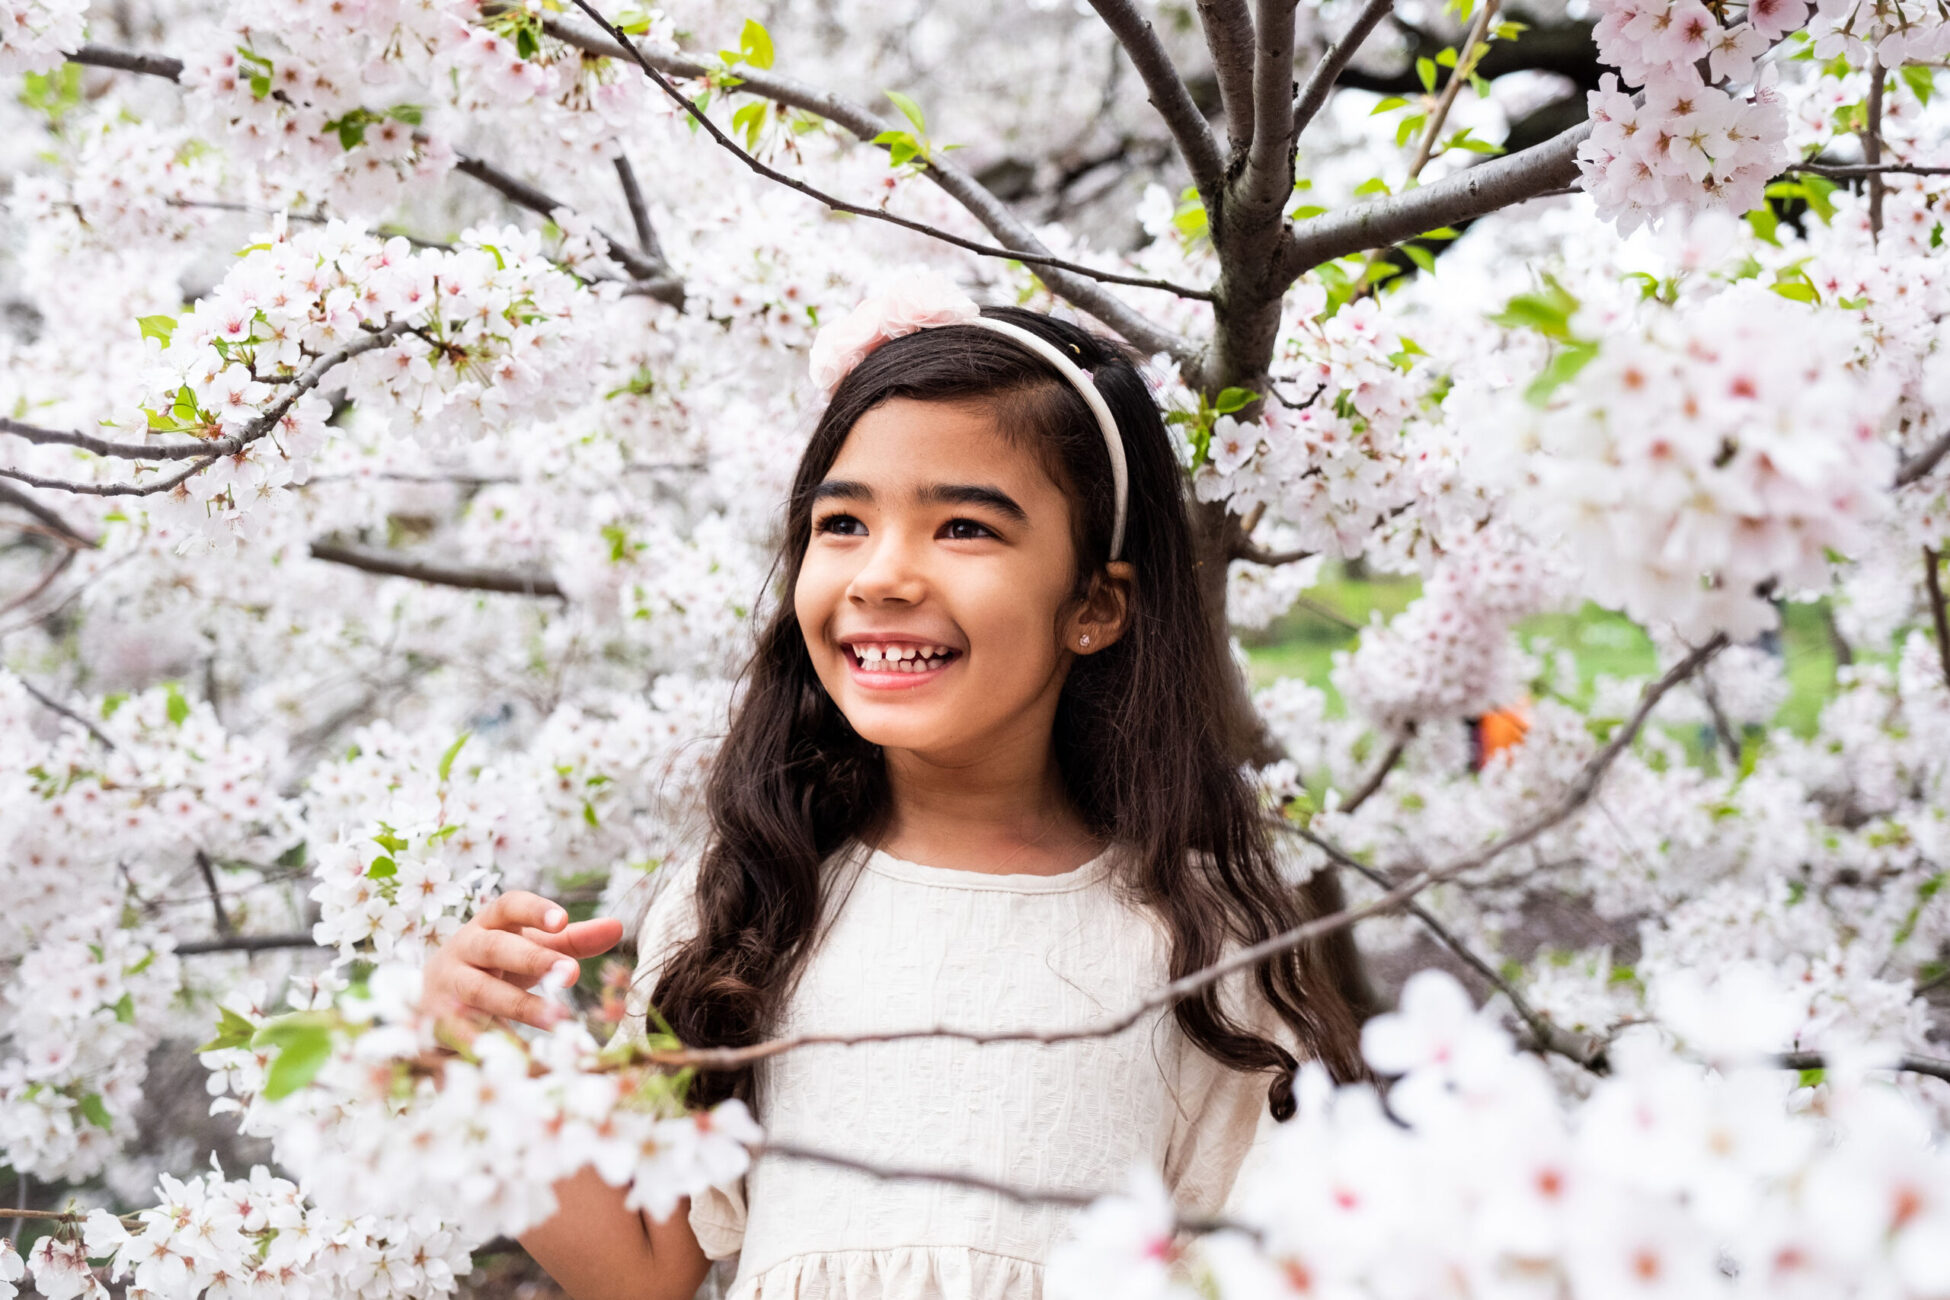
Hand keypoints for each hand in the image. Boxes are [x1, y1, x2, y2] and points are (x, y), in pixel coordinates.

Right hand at [422, 891, 625, 1031]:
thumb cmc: (494, 966)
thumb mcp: (528, 948)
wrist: (432, 998)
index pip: (508, 905)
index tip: (563, 920)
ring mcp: (447, 984)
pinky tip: (519, 1055)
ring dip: (519, 1005)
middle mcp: (464, 948)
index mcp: (489, 924)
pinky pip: (462, 1031)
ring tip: (558, 1020)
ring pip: (480, 991)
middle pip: (495, 948)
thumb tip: (618, 926)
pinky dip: (488, 1042)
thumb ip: (571, 940)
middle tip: (570, 973)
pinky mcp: (436, 1019)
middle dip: (533, 959)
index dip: (534, 910)